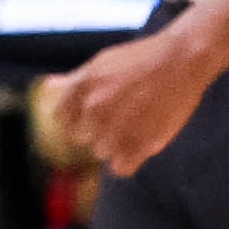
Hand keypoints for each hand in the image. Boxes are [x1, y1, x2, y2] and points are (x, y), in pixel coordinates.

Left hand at [40, 27, 220, 176]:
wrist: (179, 62)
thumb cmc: (140, 60)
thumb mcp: (101, 63)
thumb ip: (73, 81)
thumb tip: (49, 86)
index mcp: (80, 88)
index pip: (62, 120)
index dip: (77, 120)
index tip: (94, 117)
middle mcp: (93, 109)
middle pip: (85, 138)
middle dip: (101, 130)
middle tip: (125, 113)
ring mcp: (115, 128)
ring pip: (103, 152)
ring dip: (117, 144)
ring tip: (138, 122)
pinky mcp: (137, 146)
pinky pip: (121, 168)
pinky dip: (130, 160)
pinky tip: (142, 141)